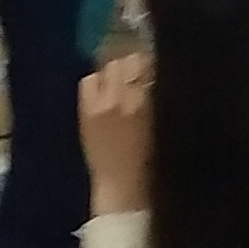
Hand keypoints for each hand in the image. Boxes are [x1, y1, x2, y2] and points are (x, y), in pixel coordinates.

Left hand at [79, 53, 154, 215]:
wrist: (122, 187)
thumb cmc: (151, 161)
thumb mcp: (163, 123)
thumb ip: (157, 95)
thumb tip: (154, 71)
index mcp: (148, 103)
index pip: (149, 64)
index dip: (152, 62)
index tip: (155, 67)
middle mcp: (124, 98)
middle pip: (129, 60)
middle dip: (134, 64)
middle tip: (138, 75)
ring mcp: (101, 103)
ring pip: (109, 66)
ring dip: (116, 71)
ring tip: (120, 84)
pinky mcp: (85, 110)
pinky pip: (89, 80)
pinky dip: (97, 81)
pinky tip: (103, 93)